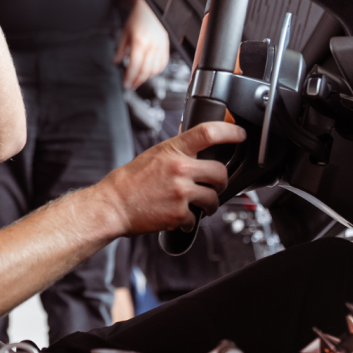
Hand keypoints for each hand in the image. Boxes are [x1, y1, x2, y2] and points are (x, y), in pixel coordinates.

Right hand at [99, 121, 245, 234]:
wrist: (112, 205)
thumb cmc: (129, 181)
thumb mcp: (154, 155)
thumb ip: (176, 151)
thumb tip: (194, 142)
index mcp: (173, 150)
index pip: (209, 132)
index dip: (230, 132)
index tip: (240, 135)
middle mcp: (180, 169)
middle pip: (220, 172)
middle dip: (221, 182)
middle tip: (215, 185)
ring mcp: (181, 192)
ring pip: (213, 199)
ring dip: (209, 204)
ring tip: (197, 205)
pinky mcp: (178, 214)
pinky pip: (196, 219)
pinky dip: (188, 221)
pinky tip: (177, 217)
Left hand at [114, 0, 169, 88]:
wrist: (149, 9)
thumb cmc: (137, 19)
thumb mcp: (124, 34)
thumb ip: (120, 50)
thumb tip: (115, 62)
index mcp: (140, 43)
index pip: (135, 66)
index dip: (130, 78)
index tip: (126, 84)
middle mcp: (152, 46)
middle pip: (145, 71)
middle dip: (137, 81)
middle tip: (131, 85)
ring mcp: (161, 47)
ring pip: (155, 69)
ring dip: (147, 77)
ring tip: (138, 80)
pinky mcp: (166, 46)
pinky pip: (163, 63)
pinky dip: (157, 71)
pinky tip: (150, 72)